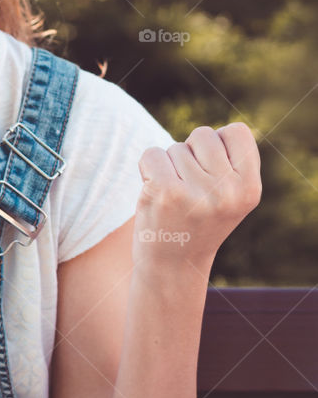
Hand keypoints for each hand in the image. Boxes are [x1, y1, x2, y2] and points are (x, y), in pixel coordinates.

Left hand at [133, 123, 261, 272]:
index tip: (211, 173)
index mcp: (249, 189)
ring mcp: (197, 192)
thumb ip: (228, 163)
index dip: (218, 145)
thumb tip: (211, 134)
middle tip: (190, 190)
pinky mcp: (165, 193)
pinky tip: (155, 194)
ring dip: (169, 167)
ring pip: (176, 147)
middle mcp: (228, 192)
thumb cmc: (199, 222)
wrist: (173, 266)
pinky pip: (151, 154)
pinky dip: (147, 169)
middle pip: (203, 135)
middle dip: (192, 154)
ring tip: (174, 199)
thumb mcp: (230, 196)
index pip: (237, 131)